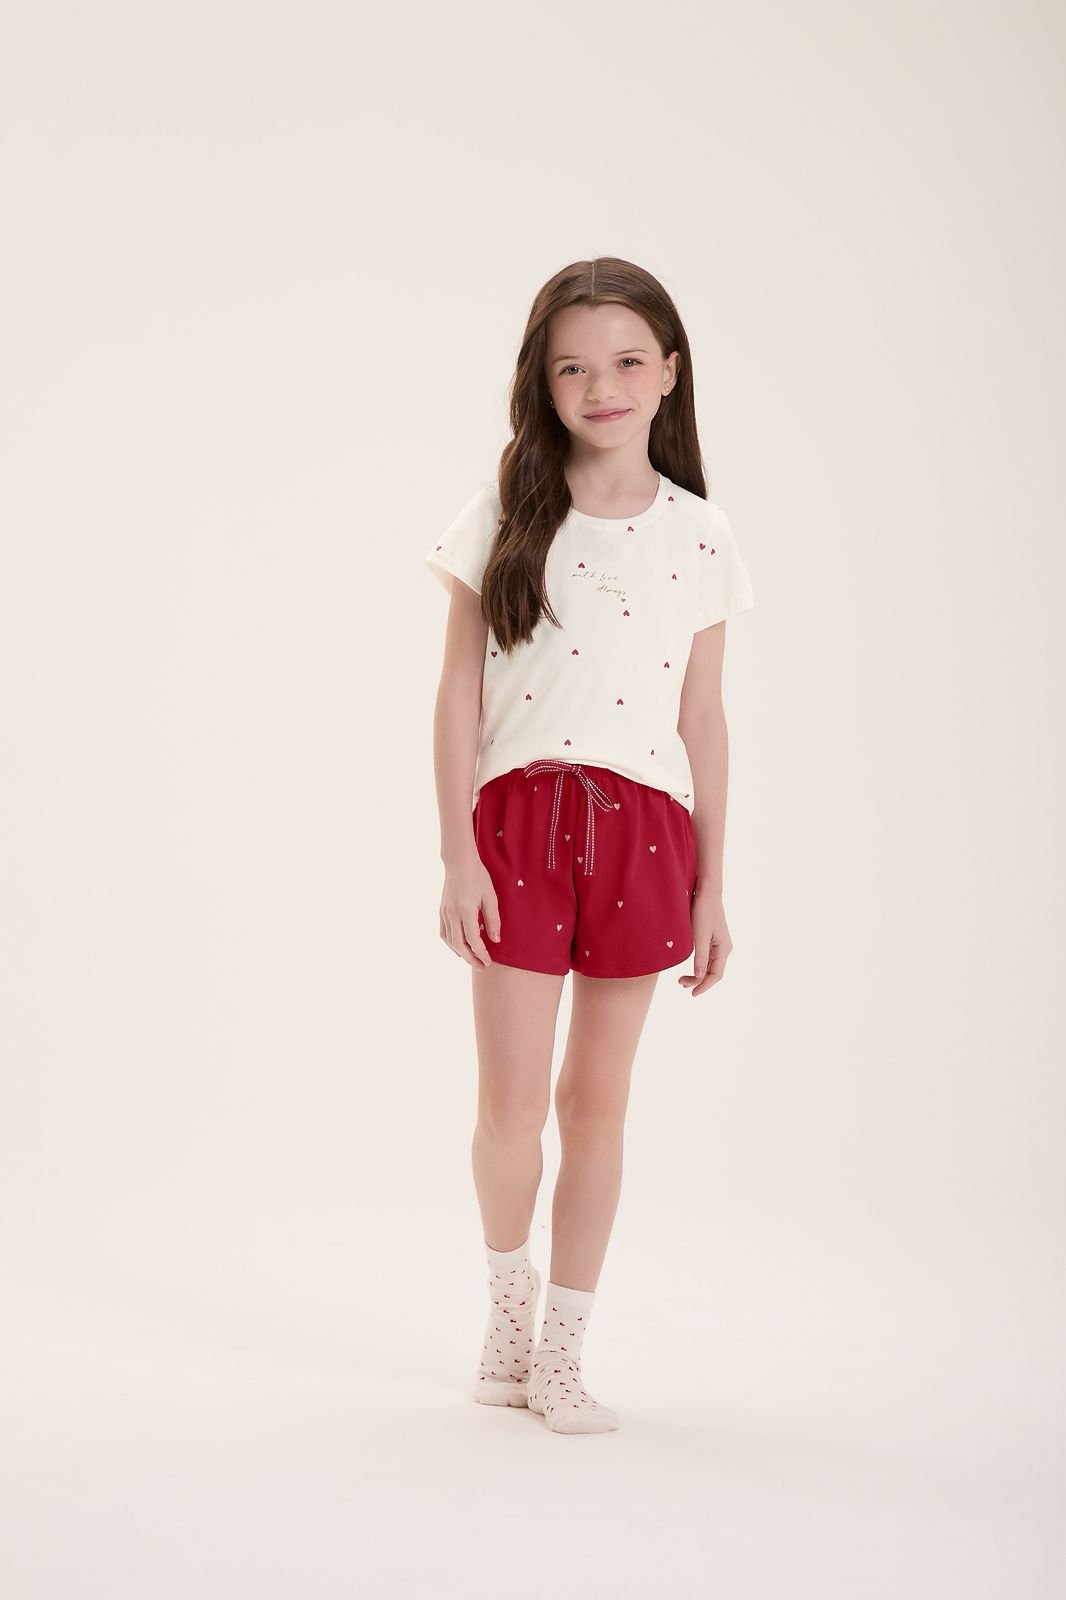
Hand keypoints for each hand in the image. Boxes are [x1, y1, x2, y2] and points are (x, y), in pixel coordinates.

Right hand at [439, 852, 501, 968]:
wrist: (459, 863)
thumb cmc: (478, 877)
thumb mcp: (490, 897)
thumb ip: (493, 920)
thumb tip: (495, 940)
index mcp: (466, 909)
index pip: (473, 939)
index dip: (481, 953)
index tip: (489, 961)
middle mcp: (452, 913)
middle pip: (459, 945)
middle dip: (471, 958)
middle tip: (482, 966)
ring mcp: (445, 913)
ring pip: (450, 941)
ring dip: (461, 953)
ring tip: (473, 959)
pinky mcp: (441, 911)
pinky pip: (444, 933)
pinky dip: (451, 944)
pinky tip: (459, 948)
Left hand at [678, 886, 732, 996]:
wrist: (706, 893)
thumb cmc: (703, 912)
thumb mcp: (699, 936)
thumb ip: (700, 957)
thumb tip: (699, 977)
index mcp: (723, 949)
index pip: (715, 975)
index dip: (704, 986)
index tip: (692, 994)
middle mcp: (724, 948)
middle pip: (713, 972)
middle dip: (698, 981)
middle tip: (680, 983)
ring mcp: (719, 944)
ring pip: (710, 966)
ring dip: (697, 974)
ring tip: (682, 979)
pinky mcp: (713, 939)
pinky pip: (707, 958)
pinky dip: (698, 965)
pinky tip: (689, 967)